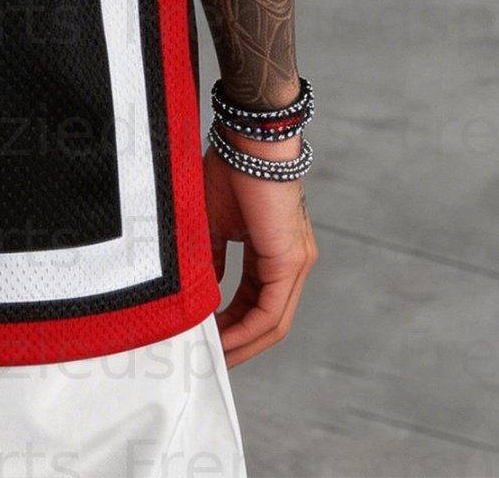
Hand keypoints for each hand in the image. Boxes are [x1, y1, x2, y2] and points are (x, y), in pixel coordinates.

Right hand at [203, 129, 318, 365]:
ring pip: (273, 322)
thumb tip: (202, 294)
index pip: (256, 303)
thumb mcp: (211, 223)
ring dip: (242, 344)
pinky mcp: (291, 260)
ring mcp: (296, 262)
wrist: (248, 137)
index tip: (204, 339)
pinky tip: (222, 338)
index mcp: (274, 251)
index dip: (231, 326)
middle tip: (207, 361)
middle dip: (238, 345)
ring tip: (211, 356)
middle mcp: (293, 262)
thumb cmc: (229, 167)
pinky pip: (270, 311)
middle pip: (269, 322)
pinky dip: (246, 330)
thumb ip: (210, 260)